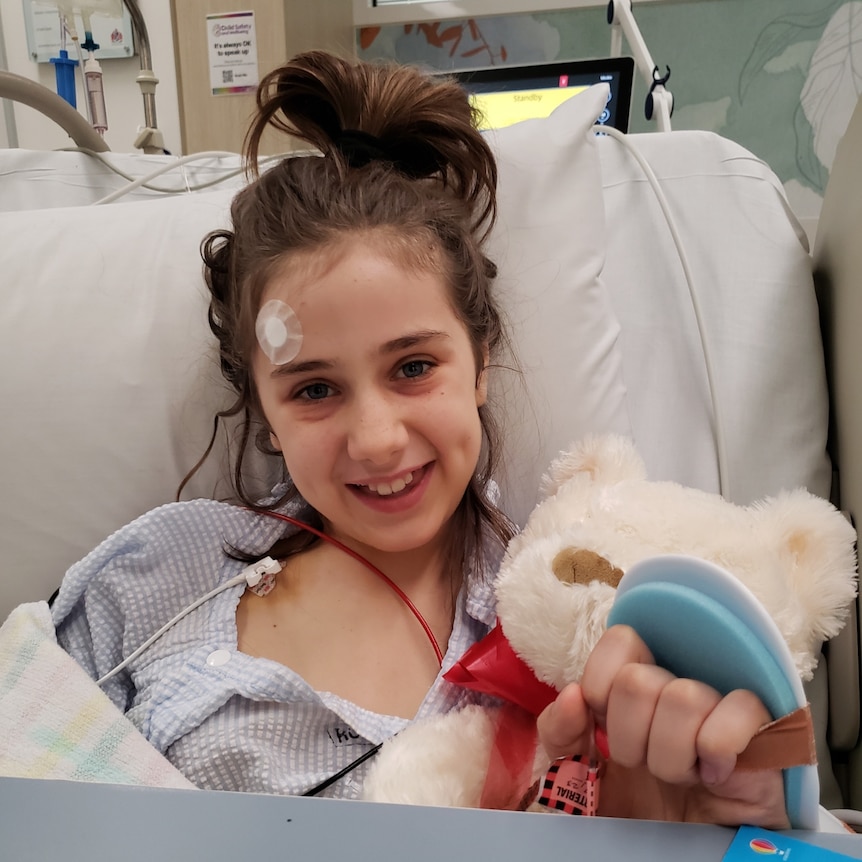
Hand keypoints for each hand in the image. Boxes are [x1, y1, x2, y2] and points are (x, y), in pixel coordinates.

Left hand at [536, 624, 788, 827]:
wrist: (686, 856)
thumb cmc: (635, 812)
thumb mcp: (578, 775)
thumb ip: (559, 731)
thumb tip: (573, 695)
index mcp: (635, 685)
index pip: (620, 641)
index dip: (601, 684)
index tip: (603, 728)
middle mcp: (678, 685)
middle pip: (638, 679)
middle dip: (630, 736)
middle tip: (644, 765)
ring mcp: (722, 703)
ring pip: (684, 697)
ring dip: (671, 755)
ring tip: (681, 776)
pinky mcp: (767, 728)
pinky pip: (740, 709)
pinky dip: (717, 749)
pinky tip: (715, 775)